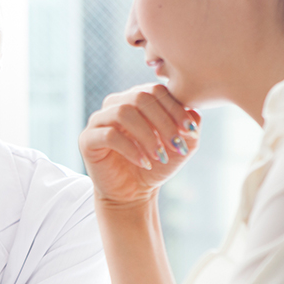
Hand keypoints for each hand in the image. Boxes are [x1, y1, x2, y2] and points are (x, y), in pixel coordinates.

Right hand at [78, 84, 199, 210]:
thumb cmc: (156, 165)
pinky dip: (131, 149)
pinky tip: (144, 162)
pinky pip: (109, 135)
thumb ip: (190, 126)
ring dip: (147, 135)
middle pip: (140, 97)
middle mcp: (115, 104)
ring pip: (123, 112)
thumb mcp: (181, 145)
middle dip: (163, 122)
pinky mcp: (88, 139)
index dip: (175, 109)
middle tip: (177, 145)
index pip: (156, 91)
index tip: (190, 130)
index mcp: (135, 99)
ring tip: (160, 155)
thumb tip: (195, 111)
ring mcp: (99, 120)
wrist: (133, 193)